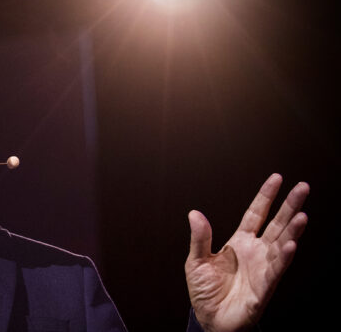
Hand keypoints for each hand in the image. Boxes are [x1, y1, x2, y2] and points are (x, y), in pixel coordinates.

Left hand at [185, 174, 308, 331]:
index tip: (277, 178)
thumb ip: (200, 238)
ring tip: (302, 215)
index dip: (266, 197)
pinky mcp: (264, 287)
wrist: (210, 319)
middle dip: (289, 206)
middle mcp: (255, 252)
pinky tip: (290, 244)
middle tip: (303, 187)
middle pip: (276, 224)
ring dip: (292, 230)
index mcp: (239, 242)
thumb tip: (194, 213)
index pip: (256, 214)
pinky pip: (276, 270)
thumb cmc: (205, 291)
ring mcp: (262, 268)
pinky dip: (283, 257)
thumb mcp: (196, 261)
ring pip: (281, 244)